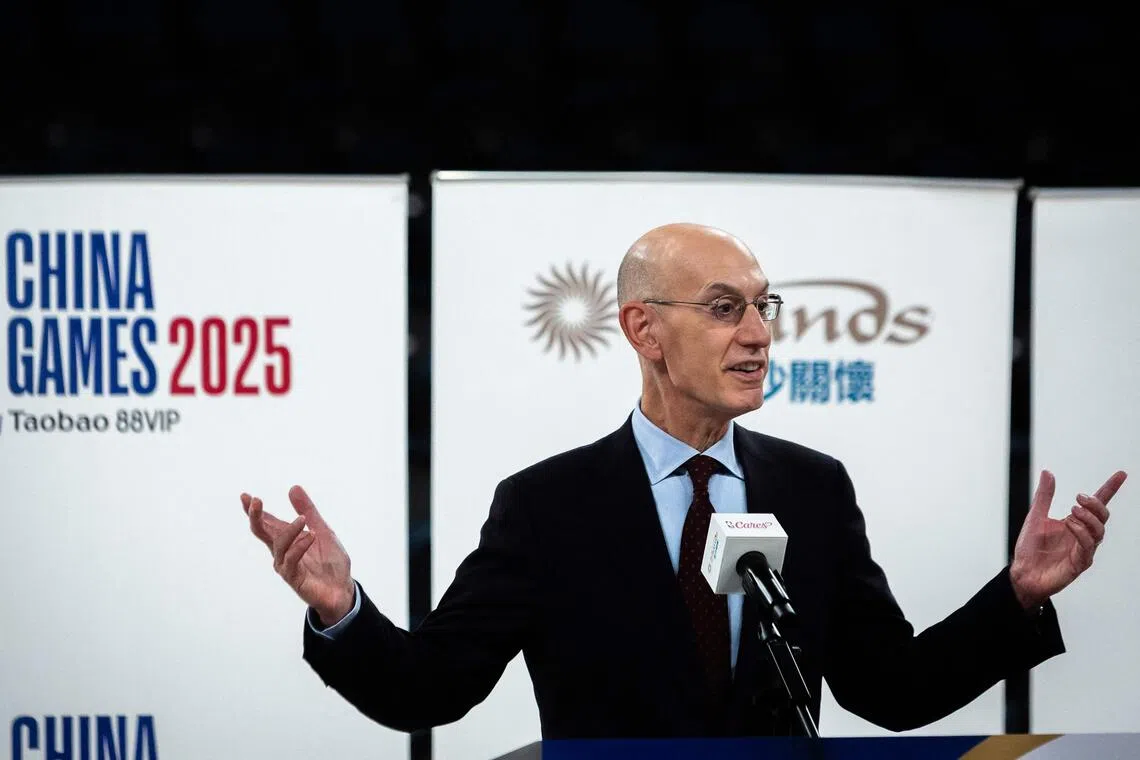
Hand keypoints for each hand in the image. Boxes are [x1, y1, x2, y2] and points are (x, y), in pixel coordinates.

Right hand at [242, 486, 355, 625]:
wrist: (342, 588)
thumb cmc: (329, 561)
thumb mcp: (322, 529)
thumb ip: (308, 510)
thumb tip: (293, 487)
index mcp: (286, 539)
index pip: (266, 522)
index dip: (254, 510)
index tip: (245, 496)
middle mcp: (281, 551)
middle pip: (261, 532)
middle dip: (256, 516)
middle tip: (255, 500)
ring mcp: (285, 565)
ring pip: (278, 544)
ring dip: (290, 530)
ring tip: (303, 519)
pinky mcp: (294, 577)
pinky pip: (291, 560)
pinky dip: (300, 546)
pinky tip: (311, 536)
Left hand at [1010, 469, 1127, 609]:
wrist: (1022, 572)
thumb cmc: (1030, 548)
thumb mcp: (1035, 517)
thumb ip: (1044, 496)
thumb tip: (1048, 473)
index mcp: (1074, 522)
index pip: (1096, 505)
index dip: (1109, 489)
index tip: (1121, 474)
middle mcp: (1082, 535)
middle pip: (1102, 516)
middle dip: (1095, 504)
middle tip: (1078, 498)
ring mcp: (1083, 549)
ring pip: (1099, 531)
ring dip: (1088, 518)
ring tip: (1073, 511)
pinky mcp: (1080, 562)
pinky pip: (1088, 546)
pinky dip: (1081, 533)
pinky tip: (1070, 526)